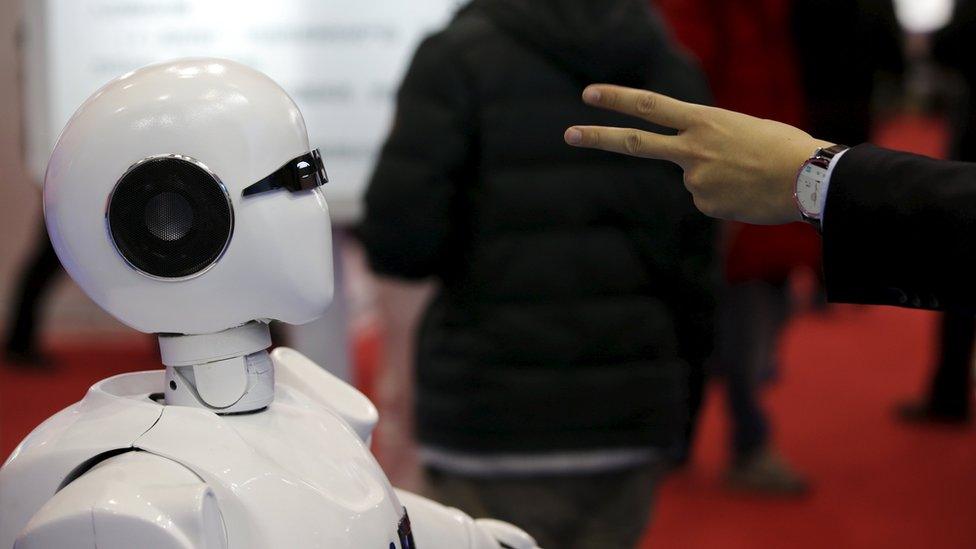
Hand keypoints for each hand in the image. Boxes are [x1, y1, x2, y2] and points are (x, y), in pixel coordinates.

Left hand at [564, 84, 833, 224]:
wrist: (808, 178)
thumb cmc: (782, 148)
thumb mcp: (740, 128)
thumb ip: (707, 140)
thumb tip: (693, 169)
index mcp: (703, 121)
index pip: (650, 105)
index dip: (617, 98)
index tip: (589, 94)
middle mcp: (691, 149)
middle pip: (635, 143)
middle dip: (598, 137)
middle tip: (568, 133)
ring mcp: (694, 179)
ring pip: (693, 180)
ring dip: (717, 179)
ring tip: (749, 176)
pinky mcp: (704, 205)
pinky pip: (708, 200)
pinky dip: (725, 198)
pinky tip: (747, 194)